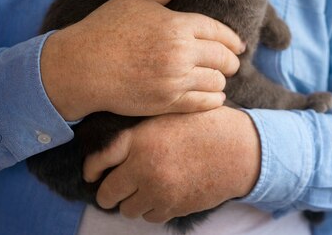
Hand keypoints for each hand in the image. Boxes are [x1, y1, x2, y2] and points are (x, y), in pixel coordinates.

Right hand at [41, 0, 245, 120]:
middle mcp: (181, 52)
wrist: (80, 67)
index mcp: (177, 25)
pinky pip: (203, 103)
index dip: (233, 39)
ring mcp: (175, 79)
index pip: (219, 32)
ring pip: (217, 82)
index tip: (239, 45)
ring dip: (221, 80)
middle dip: (231, 61)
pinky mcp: (167, 102)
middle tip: (231, 63)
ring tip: (218, 79)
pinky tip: (213, 96)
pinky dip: (214, 100)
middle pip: (224, 58)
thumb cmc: (105, 28)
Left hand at [82, 107, 260, 222]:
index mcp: (140, 139)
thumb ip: (141, 130)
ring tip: (144, 189)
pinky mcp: (174, 207)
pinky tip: (163, 194)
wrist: (240, 148)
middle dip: (109, 192)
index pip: (98, 160)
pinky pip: (150, 217)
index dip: (91, 169)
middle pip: (107, 193)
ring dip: (132, 201)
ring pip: (127, 210)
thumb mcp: (170, 115)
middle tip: (116, 187)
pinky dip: (152, 209)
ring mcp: (158, 190)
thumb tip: (113, 145)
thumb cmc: (207, 126)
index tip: (93, 173)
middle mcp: (144, 167)